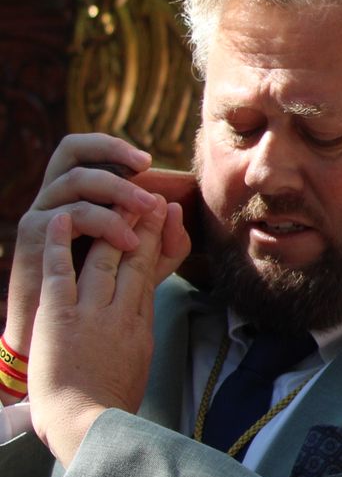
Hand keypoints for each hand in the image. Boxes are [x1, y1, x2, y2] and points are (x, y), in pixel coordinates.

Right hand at [3, 135, 187, 364]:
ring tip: (146, 213)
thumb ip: (165, 241)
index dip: (113, 146)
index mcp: (77, 192)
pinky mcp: (32, 232)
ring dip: (116, 192)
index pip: (87, 149)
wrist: (60, 330)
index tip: (148, 160)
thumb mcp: (141, 264)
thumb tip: (174, 208)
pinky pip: (67, 213)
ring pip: (75, 180)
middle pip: (73, 150)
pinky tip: (126, 240)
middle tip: (150, 190)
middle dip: (115, 161)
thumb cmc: (102, 293)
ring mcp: (42, 209)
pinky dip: (101, 221)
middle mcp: (55, 194)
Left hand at [29, 202, 174, 465]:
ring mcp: (92, 313)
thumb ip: (136, 338)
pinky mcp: (61, 317)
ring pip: (105, 258)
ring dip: (110, 224)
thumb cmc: (110, 405)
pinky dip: (59, 242)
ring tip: (116, 197)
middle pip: (135, 259)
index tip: (165, 217)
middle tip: (149, 194)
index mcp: (140, 327)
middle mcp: (122, 314)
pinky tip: (60, 218)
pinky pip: (60, 271)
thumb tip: (138, 323)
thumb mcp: (136, 365)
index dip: (158, 242)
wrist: (90, 423)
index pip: (150, 274)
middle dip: (143, 224)